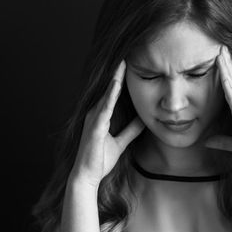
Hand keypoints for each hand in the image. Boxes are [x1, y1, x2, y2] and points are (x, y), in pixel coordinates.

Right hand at [71, 60, 145, 187]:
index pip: (112, 93)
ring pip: (106, 95)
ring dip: (114, 79)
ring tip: (122, 63)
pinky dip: (110, 96)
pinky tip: (116, 85)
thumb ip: (130, 130)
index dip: (120, 78)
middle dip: (117, 73)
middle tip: (126, 55)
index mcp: (101, 116)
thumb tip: (143, 120)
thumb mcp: (120, 142)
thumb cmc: (100, 159)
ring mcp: (93, 119)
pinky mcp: (95, 128)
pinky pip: (104, 108)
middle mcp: (95, 114)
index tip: (129, 64)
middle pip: (108, 89)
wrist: (87, 176)